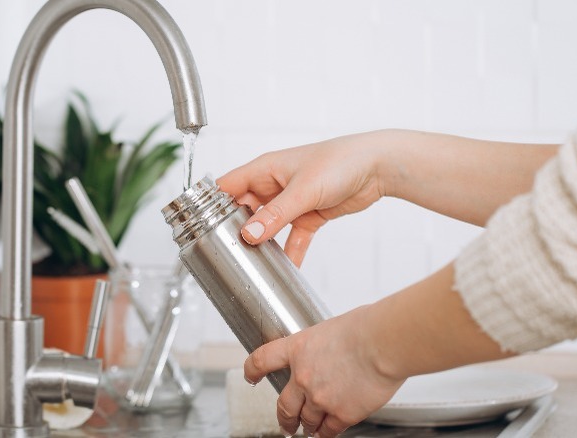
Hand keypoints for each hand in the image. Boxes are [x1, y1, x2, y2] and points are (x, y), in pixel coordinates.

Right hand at [217, 132, 387, 266]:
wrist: (377, 167)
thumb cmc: (340, 162)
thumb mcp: (303, 190)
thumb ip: (275, 215)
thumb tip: (248, 234)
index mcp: (265, 169)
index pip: (227, 187)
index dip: (211, 205)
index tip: (199, 227)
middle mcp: (274, 184)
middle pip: (244, 210)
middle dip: (236, 230)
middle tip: (226, 253)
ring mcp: (291, 201)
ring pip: (267, 226)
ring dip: (262, 244)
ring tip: (252, 264)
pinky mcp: (309, 215)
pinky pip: (292, 237)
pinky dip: (290, 252)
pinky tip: (288, 269)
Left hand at [244, 306, 404, 436]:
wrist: (383, 343)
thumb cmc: (366, 328)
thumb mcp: (332, 329)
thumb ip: (322, 347)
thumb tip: (329, 353)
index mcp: (298, 349)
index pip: (263, 360)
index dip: (252, 370)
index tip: (251, 376)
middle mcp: (303, 376)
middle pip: (283, 405)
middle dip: (284, 418)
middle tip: (286, 424)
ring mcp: (320, 398)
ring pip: (306, 421)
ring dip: (306, 427)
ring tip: (308, 429)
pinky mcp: (341, 414)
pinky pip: (328, 430)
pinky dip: (325, 432)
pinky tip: (326, 431)